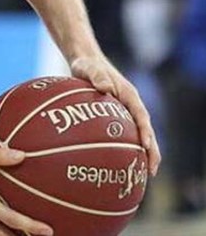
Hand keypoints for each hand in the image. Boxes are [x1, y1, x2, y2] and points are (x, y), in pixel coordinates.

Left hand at [70, 55, 160, 175]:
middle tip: (152, 170)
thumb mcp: (89, 68)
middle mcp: (130, 105)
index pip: (141, 115)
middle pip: (145, 130)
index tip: (145, 146)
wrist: (84, 62)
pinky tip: (118, 164)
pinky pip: (123, 134)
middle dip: (151, 150)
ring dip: (142, 153)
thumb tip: (104, 87)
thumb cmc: (87, 65)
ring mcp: (124, 111)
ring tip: (143, 174)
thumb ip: (97, 76)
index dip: (145, 131)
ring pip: (137, 135)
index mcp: (129, 94)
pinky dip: (125, 148)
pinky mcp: (115, 116)